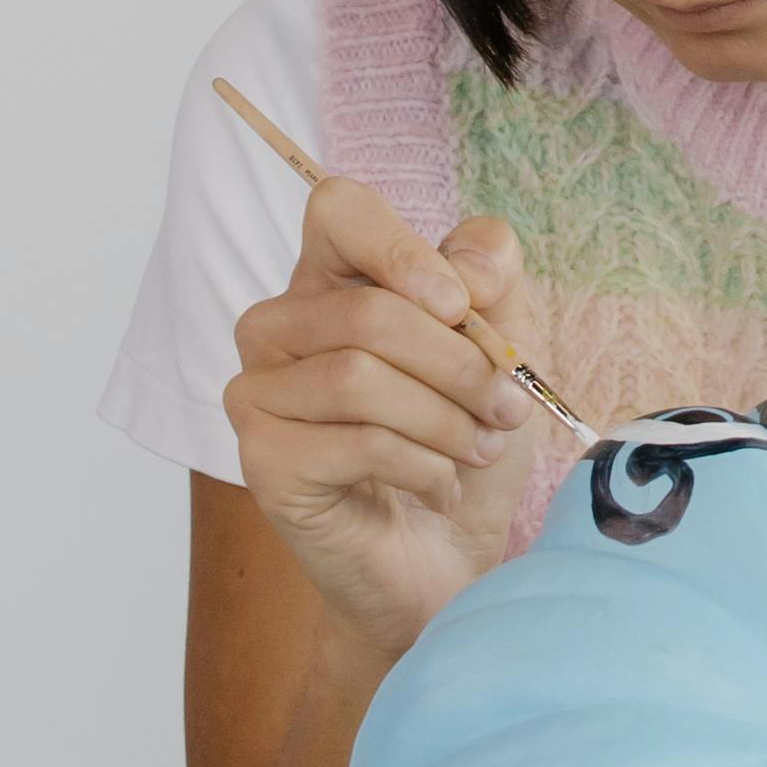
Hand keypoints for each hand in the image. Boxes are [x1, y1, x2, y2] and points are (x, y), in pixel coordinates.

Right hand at [223, 178, 551, 657]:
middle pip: (367, 311)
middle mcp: (278, 327)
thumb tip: (469, 270)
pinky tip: (442, 485)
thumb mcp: (504, 346)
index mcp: (331, 278)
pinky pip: (354, 442)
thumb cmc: (466, 438)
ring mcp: (258, 394)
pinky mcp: (263, 462)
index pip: (337, 208)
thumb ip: (493, 280)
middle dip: (460, 361)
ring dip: (447, 418)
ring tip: (483, 447)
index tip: (463, 304)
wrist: (449, 557)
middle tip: (509, 406)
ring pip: (358, 376)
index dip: (402, 248)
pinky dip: (423, 465)